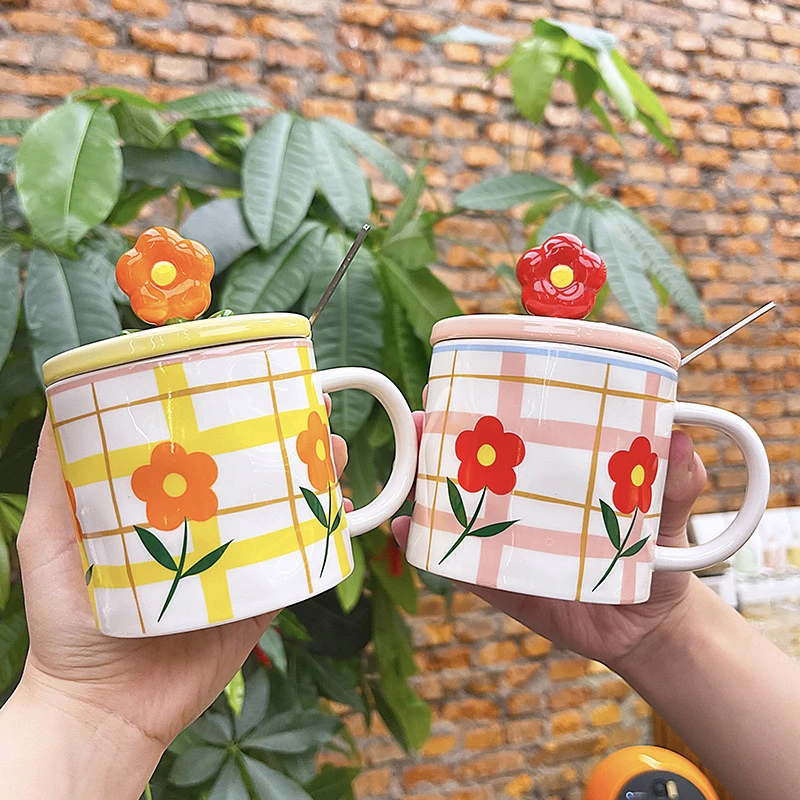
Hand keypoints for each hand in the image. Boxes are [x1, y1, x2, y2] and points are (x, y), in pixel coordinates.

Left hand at [15, 397, 348, 750]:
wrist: (103, 706)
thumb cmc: (68, 622)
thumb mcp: (49, 538)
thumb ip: (55, 478)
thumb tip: (61, 403)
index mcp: (171, 508)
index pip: (212, 448)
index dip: (241, 410)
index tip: (260, 377)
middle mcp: (212, 526)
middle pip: (262, 470)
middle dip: (295, 436)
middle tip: (316, 411)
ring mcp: (241, 561)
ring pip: (292, 508)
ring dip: (321, 475)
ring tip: (335, 451)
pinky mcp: (262, 597)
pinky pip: (303, 561)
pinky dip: (329, 533)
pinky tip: (343, 508)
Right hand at [392, 411, 706, 672]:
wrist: (649, 626)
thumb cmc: (659, 556)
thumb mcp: (673, 514)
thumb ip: (680, 482)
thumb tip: (677, 440)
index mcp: (556, 472)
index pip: (515, 429)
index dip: (483, 402)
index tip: (458, 378)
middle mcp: (523, 499)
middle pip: (470, 462)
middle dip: (437, 437)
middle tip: (421, 420)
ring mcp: (505, 540)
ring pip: (452, 505)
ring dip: (421, 483)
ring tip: (405, 466)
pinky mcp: (498, 582)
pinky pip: (455, 563)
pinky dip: (425, 544)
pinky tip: (406, 526)